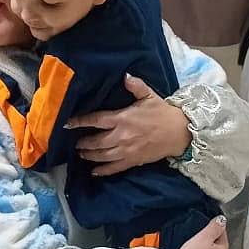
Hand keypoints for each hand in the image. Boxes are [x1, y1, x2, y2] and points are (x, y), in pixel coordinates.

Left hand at [65, 75, 191, 175]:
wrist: (179, 132)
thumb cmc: (162, 113)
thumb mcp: (149, 95)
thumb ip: (135, 86)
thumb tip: (125, 76)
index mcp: (122, 118)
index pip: (96, 120)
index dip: (80, 121)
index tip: (68, 123)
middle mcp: (121, 136)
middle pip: (96, 141)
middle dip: (83, 142)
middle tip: (75, 142)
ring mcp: (126, 150)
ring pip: (102, 156)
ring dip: (89, 155)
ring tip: (81, 154)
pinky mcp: (133, 161)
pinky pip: (114, 168)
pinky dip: (103, 171)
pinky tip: (94, 172)